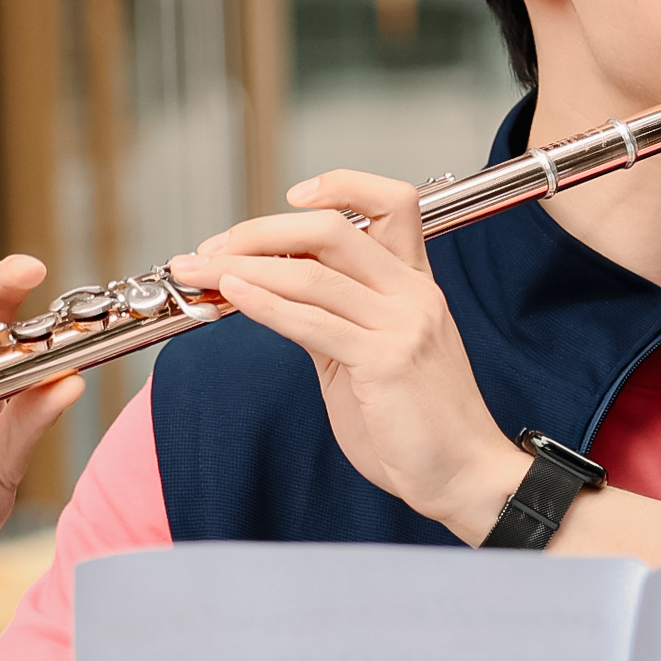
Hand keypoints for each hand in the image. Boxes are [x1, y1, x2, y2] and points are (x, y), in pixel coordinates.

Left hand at [176, 173, 522, 541]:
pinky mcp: (386, 362)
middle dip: (260, 230)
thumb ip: (330, 316)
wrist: (463, 475)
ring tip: (197, 270)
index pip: (393, 202)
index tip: (290, 196)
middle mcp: (414, 295)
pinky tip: (232, 295)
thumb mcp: (371, 355)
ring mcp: (403, 325)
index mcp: (415, 285)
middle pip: (334, 228)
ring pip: (313, 274)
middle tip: (212, 246)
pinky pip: (313, 322)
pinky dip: (264, 303)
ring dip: (241, 266)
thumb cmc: (417, 423)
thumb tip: (269, 290)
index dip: (341, 185)